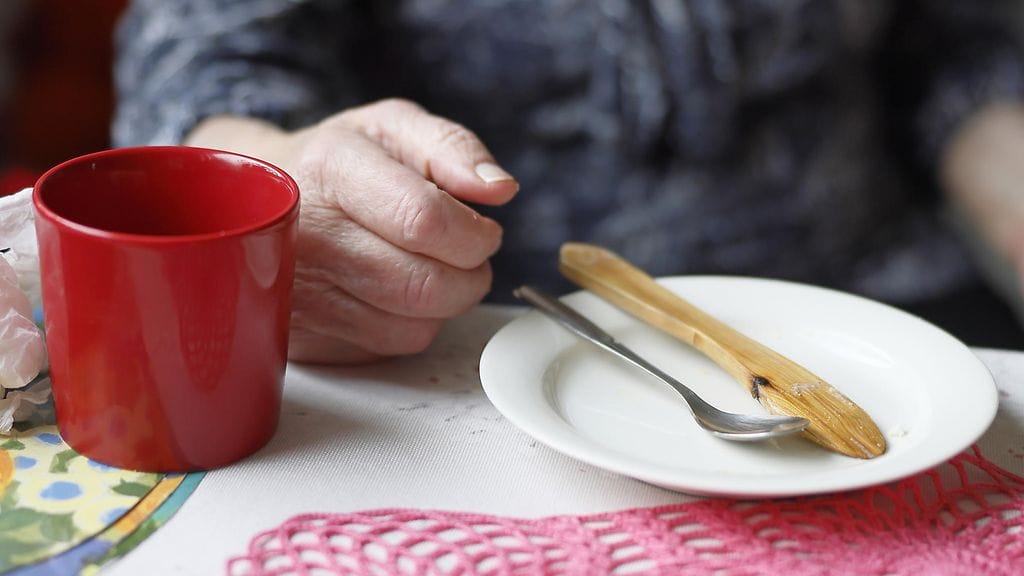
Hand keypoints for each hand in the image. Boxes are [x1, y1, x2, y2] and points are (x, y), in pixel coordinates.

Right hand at [186, 99, 517, 362]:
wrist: (256, 199)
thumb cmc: (338, 161)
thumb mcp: (394, 127)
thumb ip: (453, 147)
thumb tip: (499, 188)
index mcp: (334, 167)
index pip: (425, 221)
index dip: (474, 235)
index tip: (483, 232)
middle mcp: (307, 234)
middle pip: (426, 286)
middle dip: (469, 276)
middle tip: (464, 255)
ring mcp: (297, 292)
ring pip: (413, 328)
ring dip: (442, 305)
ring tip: (425, 267)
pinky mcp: (300, 336)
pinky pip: (386, 348)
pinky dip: (407, 326)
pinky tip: (390, 292)